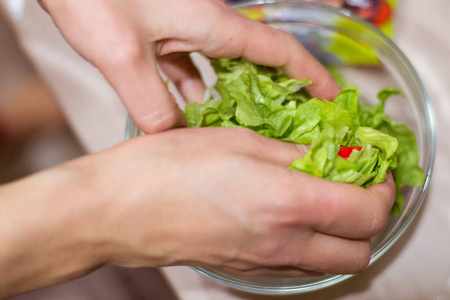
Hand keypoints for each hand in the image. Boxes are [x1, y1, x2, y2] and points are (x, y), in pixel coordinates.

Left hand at [38, 0, 339, 133]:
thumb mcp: (122, 55)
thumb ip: (151, 104)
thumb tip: (171, 138)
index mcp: (212, 25)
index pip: (278, 51)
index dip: (310, 74)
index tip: (332, 96)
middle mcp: (205, 25)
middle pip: (256, 60)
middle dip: (275, 90)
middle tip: (286, 122)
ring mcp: (183, 28)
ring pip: (220, 66)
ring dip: (230, 95)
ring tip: (238, 127)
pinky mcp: (161, 32)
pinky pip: (189, 65)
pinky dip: (193, 88)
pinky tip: (186, 109)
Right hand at [77, 128, 393, 276]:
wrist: (116, 210)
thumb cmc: (168, 167)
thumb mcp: (237, 141)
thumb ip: (292, 153)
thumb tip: (328, 156)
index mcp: (286, 204)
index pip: (367, 212)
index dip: (382, 191)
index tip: (375, 172)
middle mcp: (282, 245)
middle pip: (359, 251)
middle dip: (369, 220)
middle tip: (352, 186)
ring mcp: (263, 264)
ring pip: (330, 264)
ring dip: (339, 234)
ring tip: (320, 199)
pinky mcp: (244, 271)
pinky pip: (296, 267)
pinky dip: (308, 245)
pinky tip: (286, 216)